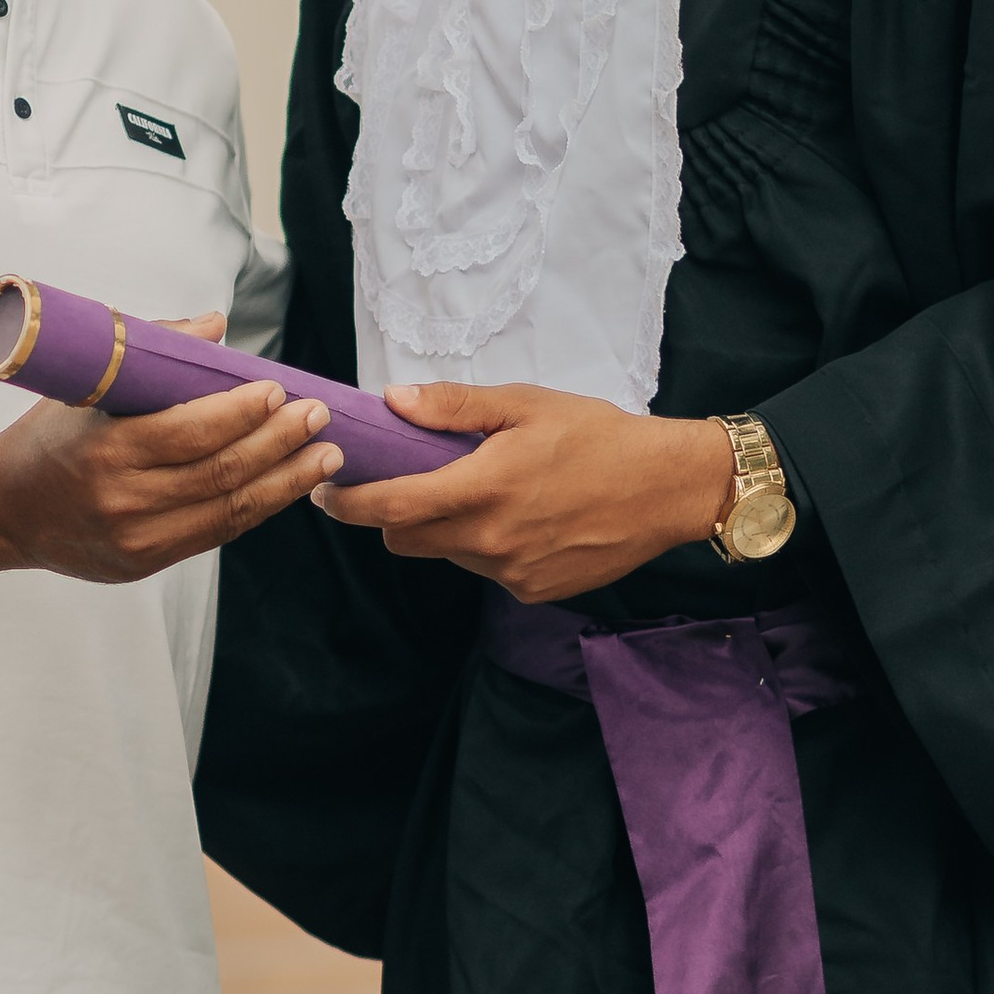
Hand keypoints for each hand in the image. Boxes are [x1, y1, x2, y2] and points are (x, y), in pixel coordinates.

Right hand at [0, 342, 339, 585]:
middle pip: (219, 472)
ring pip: (228, 510)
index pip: (190, 432)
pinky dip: (257, 506)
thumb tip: (217, 326)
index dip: (242, 413)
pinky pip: (214, 533)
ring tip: (326, 455)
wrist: (2, 509)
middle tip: (318, 415)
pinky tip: (287, 484)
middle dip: (278, 442)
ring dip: (285, 481)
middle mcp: (121, 500)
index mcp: (104, 450)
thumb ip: (151, 350)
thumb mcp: (86, 386)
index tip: (278, 389)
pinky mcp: (144, 563)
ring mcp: (135, 540)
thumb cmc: (48, 436)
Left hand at [313, 385, 735, 605]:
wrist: (668, 488)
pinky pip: (486, 569)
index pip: (389, 507)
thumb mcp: (525, 404)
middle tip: (405, 482)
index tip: (325, 490)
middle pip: (405, 539)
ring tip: (479, 492)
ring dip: (443, 528)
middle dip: (392, 514)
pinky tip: (520, 517)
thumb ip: (455, 407)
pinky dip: (484, 546)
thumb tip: (393, 401)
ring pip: (446, 554)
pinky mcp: (533, 591)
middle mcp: (490, 540)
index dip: (346, 502)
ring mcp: (512, 572)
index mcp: (482, 488)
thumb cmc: (598, 436)